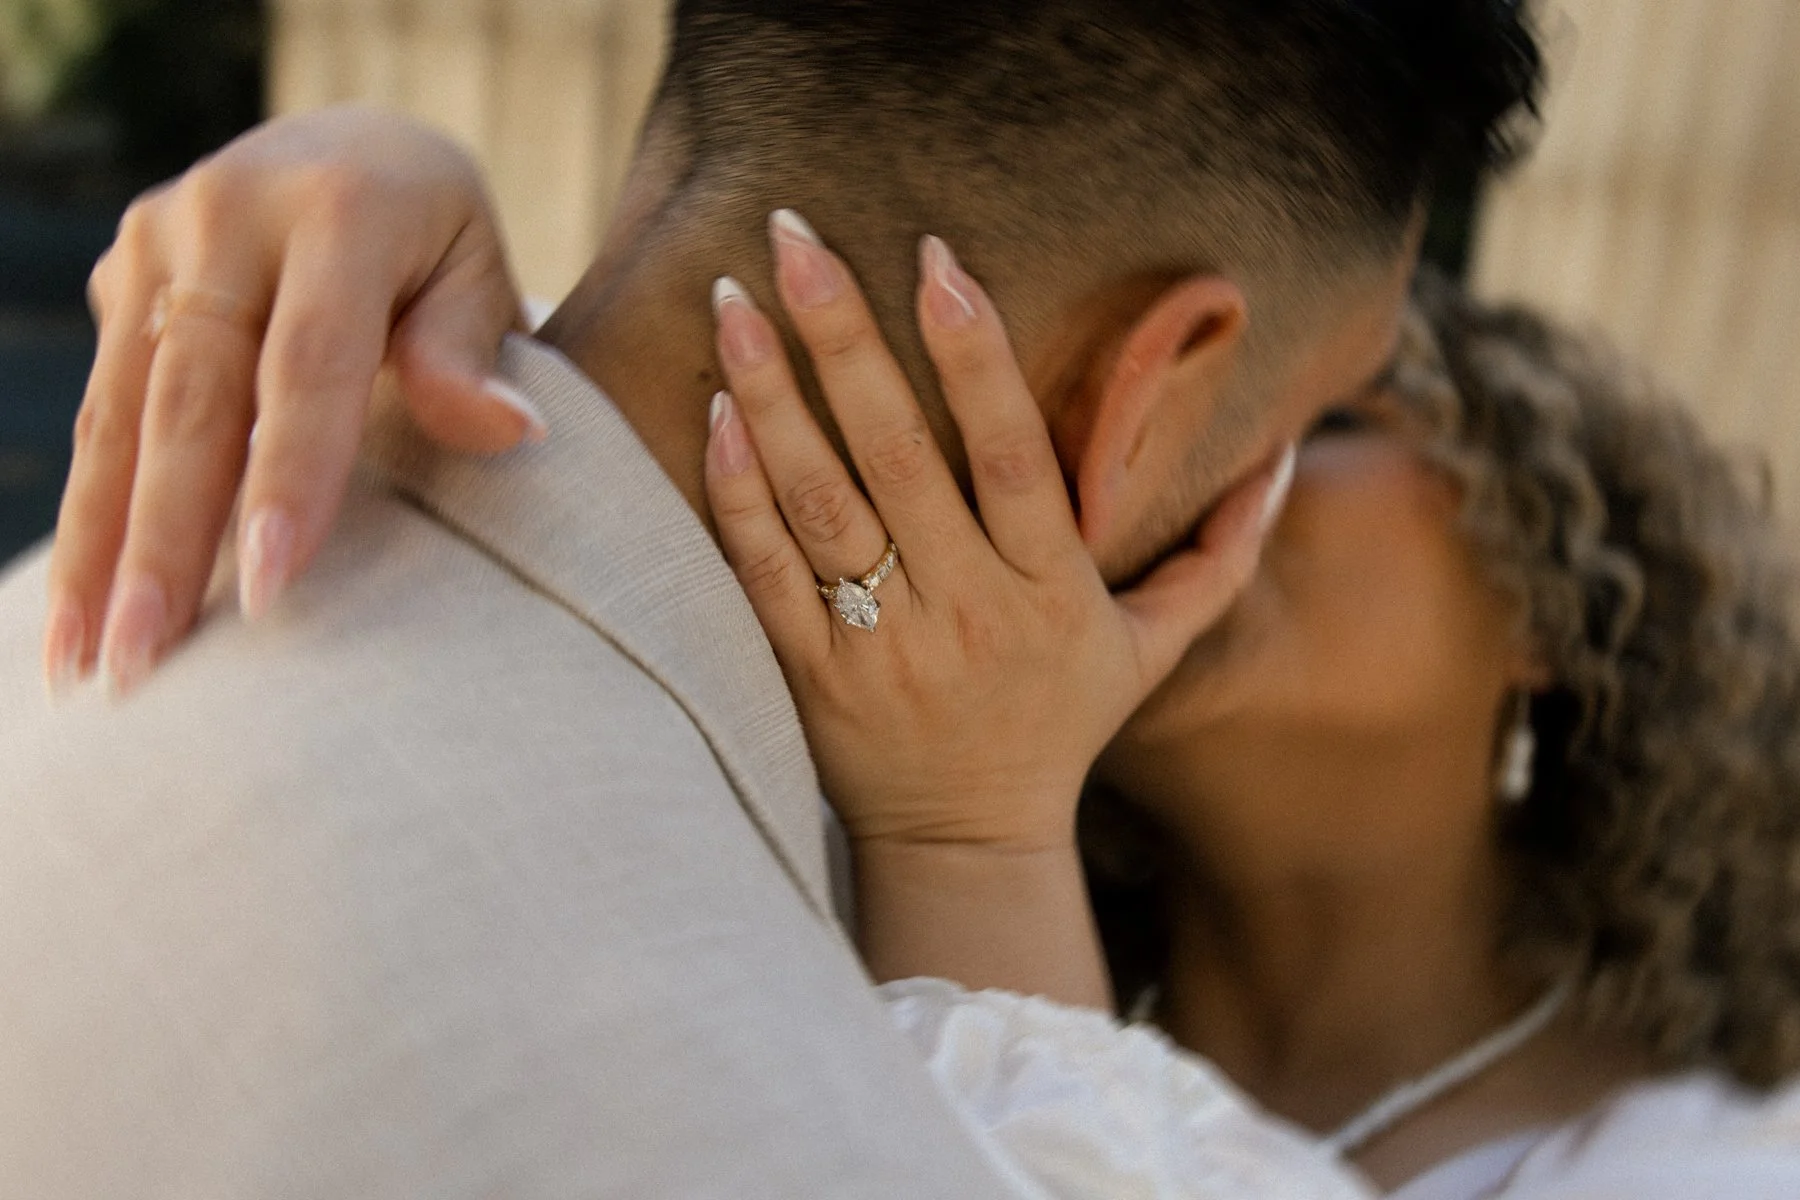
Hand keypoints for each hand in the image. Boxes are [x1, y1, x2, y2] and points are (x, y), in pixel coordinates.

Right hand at [45, 106, 535, 695]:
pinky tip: (78, 606)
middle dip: (165, 539)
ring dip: (99, 547)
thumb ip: (472, 351)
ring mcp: (156, 242)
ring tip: (89, 663)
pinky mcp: (119, 280)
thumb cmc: (439, 242)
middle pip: (192, 399)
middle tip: (147, 660)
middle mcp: (226, 211)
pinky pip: (101, 412)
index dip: (290, 478)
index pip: (310, 364)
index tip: (270, 588)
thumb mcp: (480, 274)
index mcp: (336, 206)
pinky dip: (89, 513)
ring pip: (121, 415)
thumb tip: (513, 432)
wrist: (355, 148)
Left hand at [702, 211, 1295, 856]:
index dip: (976, 355)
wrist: (966, 843)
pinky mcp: (810, 674)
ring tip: (733, 300)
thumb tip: (1288, 456)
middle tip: (796, 239)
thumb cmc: (1061, 724)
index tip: (937, 258)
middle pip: (899, 459)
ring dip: (771, 397)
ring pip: (819, 505)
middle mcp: (965, 611)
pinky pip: (765, 573)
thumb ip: (1220, 553)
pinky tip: (715, 410)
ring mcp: (881, 644)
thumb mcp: (1156, 647)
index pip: (1014, 455)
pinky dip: (738, 493)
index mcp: (1050, 591)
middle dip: (845, 340)